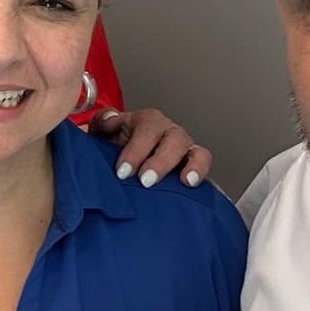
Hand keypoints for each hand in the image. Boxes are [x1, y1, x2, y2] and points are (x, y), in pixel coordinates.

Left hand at [88, 107, 211, 187]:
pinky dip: (205, 178)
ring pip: (197, 153)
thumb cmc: (116, 146)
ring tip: (186, 181)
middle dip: (160, 161)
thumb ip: (104, 123)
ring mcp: (185, 150)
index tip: (122, 172)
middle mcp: (170, 133)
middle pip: (174, 140)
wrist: (126, 163)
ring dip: (193, 167)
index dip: (135, 151)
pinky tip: (200, 188)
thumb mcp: (104, 132)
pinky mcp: (194, 168)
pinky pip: (205, 171)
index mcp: (148, 121)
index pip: (146, 130)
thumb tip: (107, 121)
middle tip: (146, 180)